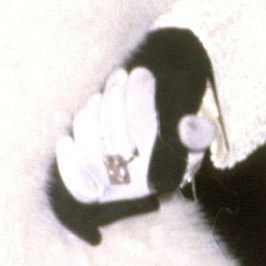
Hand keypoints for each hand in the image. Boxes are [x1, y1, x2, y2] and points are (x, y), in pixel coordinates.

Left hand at [53, 65, 215, 240]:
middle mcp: (137, 186)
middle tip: (120, 75)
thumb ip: (199, 134)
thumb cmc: (175, 151)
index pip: (147, 130)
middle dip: (116, 97)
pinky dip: (67, 160)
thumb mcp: (194, 144)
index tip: (141, 72)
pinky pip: (75, 182)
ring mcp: (112, 190)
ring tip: (101, 95)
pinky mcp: (92, 194)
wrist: (157, 183)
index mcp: (164, 172)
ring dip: (91, 115)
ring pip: (90, 151)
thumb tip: (188, 125)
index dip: (140, 96)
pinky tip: (67, 138)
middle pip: (115, 138)